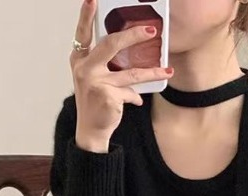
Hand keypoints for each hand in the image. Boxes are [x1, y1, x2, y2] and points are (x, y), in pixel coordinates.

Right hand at [70, 0, 173, 149]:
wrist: (90, 130)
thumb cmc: (93, 102)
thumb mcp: (93, 77)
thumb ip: (104, 62)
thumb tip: (127, 45)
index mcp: (79, 59)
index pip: (83, 33)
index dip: (85, 16)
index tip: (92, 0)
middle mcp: (85, 68)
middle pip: (111, 44)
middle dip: (133, 35)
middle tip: (151, 30)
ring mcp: (96, 82)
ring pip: (131, 73)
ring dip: (152, 72)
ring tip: (167, 71)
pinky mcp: (108, 97)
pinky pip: (131, 92)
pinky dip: (135, 96)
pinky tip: (137, 100)